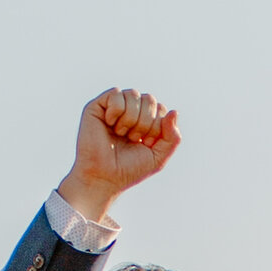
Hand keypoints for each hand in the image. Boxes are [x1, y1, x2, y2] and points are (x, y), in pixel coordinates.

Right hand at [60, 86, 180, 213]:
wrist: (103, 177)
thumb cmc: (129, 169)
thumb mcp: (159, 156)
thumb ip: (173, 137)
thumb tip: (174, 111)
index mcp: (145, 121)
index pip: (160, 108)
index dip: (157, 126)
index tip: (146, 143)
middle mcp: (130, 111)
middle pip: (149, 99)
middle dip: (145, 122)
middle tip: (133, 138)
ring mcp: (114, 108)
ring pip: (133, 94)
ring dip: (131, 118)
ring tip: (121, 133)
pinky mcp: (97, 106)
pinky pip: (116, 93)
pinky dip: (116, 111)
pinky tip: (109, 124)